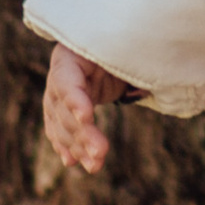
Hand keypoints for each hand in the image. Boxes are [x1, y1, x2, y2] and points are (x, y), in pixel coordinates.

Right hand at [43, 44, 122, 175]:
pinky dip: (68, 146)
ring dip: (78, 146)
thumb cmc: (123, 38)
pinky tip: (74, 162)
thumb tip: (146, 83)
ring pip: (63, 125)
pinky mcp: (65, 109)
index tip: (88, 116)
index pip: (66, 79)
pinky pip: (62, 130)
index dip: (75, 100)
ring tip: (95, 165)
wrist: (114, 41)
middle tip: (101, 153)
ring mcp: (58, 94)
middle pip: (65, 109)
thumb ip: (128, 57)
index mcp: (70, 54)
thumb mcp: (125, 42)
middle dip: (82, 133)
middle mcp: (60, 75)